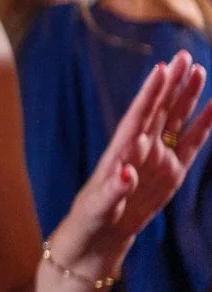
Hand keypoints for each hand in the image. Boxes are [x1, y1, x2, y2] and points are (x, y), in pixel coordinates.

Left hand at [58, 51, 211, 271]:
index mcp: (120, 152)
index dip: (149, 94)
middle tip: (184, 56)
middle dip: (171, 84)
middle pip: (159, 110)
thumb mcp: (99, 207)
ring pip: (177, 121)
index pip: (138, 116)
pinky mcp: (172, 172)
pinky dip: (205, 126)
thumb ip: (113, 190)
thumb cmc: (91, 218)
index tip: (160, 69)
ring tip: (199, 70)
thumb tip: (125, 173)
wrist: (101, 234)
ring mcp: (158, 158)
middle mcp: (140, 149)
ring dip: (187, 97)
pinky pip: (192, 144)